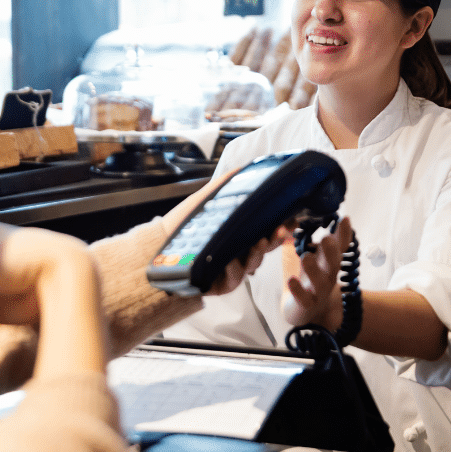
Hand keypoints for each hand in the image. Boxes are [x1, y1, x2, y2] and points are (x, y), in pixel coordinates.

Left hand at [164, 169, 294, 296]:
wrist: (158, 243)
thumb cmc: (184, 223)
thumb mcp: (206, 200)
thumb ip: (226, 185)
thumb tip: (242, 167)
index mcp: (241, 233)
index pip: (268, 229)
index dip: (282, 225)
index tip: (291, 217)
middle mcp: (239, 251)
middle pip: (266, 247)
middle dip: (276, 238)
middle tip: (281, 229)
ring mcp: (231, 268)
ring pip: (254, 263)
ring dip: (258, 253)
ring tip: (258, 241)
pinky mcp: (220, 283)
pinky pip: (234, 279)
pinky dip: (235, 270)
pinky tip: (231, 262)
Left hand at [281, 217, 352, 328]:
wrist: (313, 312)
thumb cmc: (316, 279)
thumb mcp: (323, 257)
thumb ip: (332, 240)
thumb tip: (344, 217)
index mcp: (331, 263)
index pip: (340, 247)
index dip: (344, 234)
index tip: (344, 219)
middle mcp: (328, 277)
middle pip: (333, 265)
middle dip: (331, 252)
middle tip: (326, 239)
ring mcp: (318, 292)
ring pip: (319, 282)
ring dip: (313, 269)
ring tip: (306, 257)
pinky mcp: (306, 305)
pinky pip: (303, 299)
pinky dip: (298, 290)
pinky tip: (291, 280)